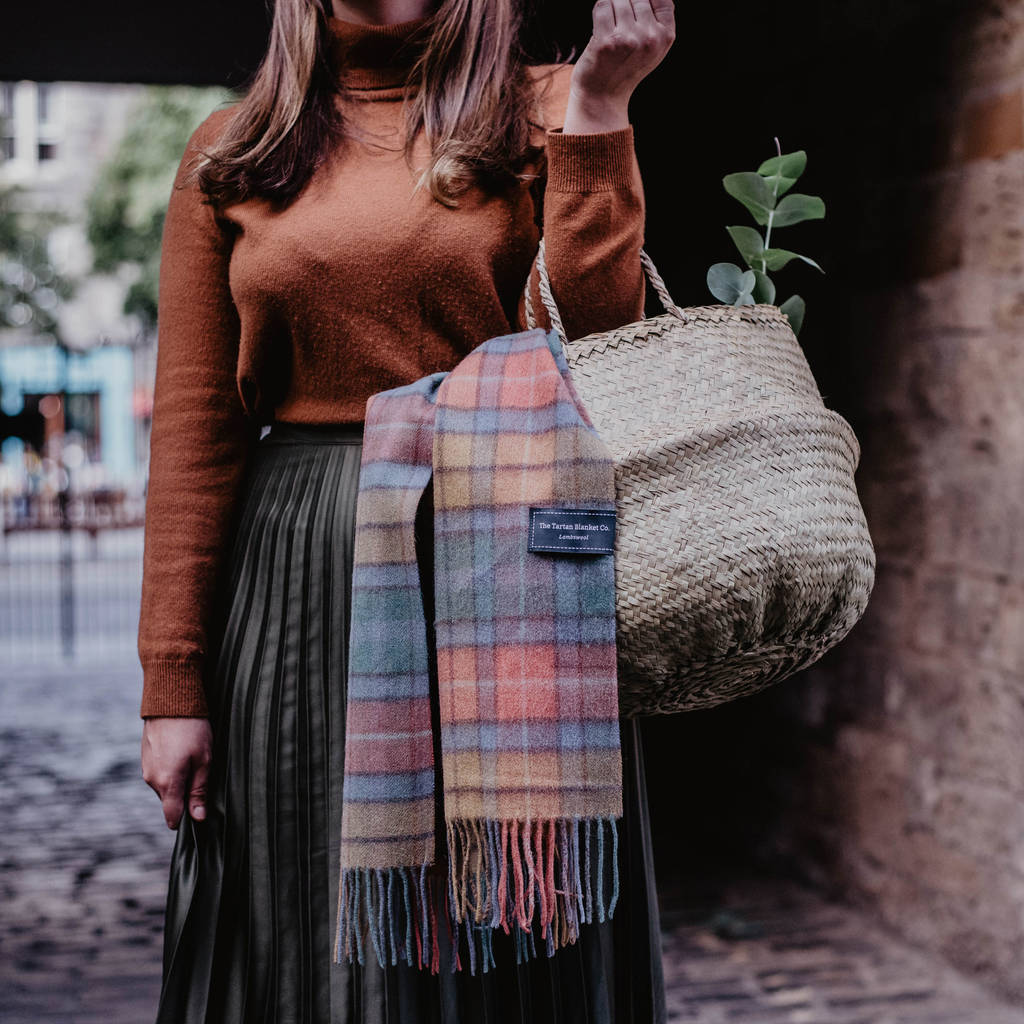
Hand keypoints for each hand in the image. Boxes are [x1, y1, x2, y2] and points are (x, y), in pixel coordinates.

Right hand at [141, 716, 213, 829]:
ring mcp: (146, 769)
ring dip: (178, 780)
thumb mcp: (204, 759)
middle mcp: (152, 780)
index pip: (172, 816)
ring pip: (165, 787)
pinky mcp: (145, 759)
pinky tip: (181, 752)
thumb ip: (199, 790)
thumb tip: (198, 818)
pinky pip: (159, 774)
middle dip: (185, 795)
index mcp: (167, 783)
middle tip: (201, 772)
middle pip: (170, 801)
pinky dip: (170, 769)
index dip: (186, 820)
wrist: (170, 701)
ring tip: (191, 757)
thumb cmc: (192, 729)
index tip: (198, 814)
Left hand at [564, 0, 675, 133]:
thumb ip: (658, 18)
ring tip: (610, 26)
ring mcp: (628, 39)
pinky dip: (599, 11)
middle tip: (618, 23)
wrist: (603, 96)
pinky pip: (602, 6)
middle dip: (625, 3)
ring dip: (611, 6)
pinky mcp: (606, 41)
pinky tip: (600, 26)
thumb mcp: (652, 46)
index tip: (634, 7)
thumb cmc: (625, 67)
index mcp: (666, 36)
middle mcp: (650, 37)